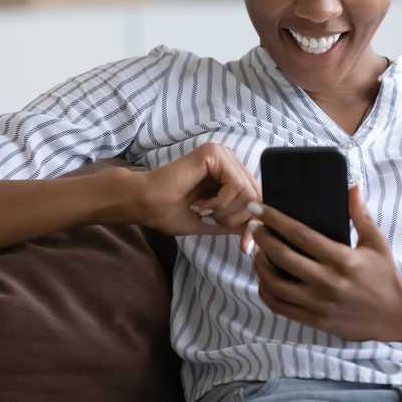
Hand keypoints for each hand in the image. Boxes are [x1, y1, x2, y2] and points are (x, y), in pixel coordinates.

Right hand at [109, 143, 260, 237]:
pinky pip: (235, 184)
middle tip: (213, 220)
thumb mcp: (211, 221)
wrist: (145, 204)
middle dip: (238, 219)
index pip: (255, 196)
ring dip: (226, 211)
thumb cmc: (169, 212)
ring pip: (248, 191)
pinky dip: (220, 202)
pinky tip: (200, 203)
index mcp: (226, 173)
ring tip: (202, 209)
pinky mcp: (213, 153)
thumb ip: (234, 222)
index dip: (252, 224)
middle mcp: (227, 159)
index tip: (244, 248)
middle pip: (256, 195)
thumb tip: (256, 228)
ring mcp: (221, 154)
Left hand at [249, 185, 401, 341]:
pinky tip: (265, 279)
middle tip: (254, 226)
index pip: (300, 235)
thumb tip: (351, 186)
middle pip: (282, 257)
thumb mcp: (377, 242)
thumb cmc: (385, 276)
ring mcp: (319, 303)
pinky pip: (280, 306)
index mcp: (342, 259)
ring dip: (260, 266)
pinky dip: (266, 291)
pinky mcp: (315, 320)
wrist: (397, 316)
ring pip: (275, 284)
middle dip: (262, 238)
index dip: (275, 219)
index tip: (259, 208)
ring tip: (259, 252)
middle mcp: (328, 282)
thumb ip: (360, 215)